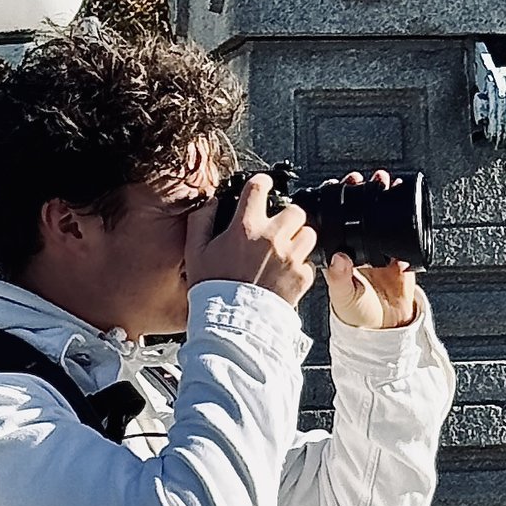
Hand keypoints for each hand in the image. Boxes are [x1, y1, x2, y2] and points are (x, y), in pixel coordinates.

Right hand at [189, 171, 315, 305]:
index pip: (258, 188)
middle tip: (279, 227)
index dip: (262, 182)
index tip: (264, 185)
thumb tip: (210, 201)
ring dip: (299, 239)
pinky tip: (286, 273)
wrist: (231, 323)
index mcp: (245, 228)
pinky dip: (301, 267)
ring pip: (309, 234)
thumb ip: (201, 220)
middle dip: (288, 216)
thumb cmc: (212, 289)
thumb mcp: (195, 251)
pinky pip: (310, 263)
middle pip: (295, 210)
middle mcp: (271, 238)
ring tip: (285, 250)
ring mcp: (290, 257)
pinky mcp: (302, 277)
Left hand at [323, 175, 419, 329]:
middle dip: (366, 193)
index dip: (340, 201)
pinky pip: (407, 238)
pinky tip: (406, 217)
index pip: (339, 221)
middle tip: (366, 179)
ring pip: (384, 219)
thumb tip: (338, 258)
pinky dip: (409, 228)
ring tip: (388, 185)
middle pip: (363, 213)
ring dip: (387, 201)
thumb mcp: (342, 296)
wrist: (385, 331)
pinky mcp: (403, 259)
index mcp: (343, 253)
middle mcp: (362, 248)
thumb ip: (339, 278)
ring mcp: (383, 251)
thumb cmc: (357, 315)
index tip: (341, 185)